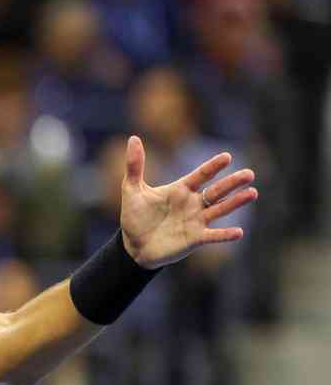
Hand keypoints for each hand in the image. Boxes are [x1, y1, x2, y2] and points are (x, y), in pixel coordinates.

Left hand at [119, 135, 257, 269]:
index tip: (227, 157)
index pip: (201, 175)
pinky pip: (213, 236)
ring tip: (252, 193)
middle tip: (249, 174)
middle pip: (216, 191)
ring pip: (220, 209)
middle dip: (232, 183)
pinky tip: (238, 232)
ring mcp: (196, 221)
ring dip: (236, 202)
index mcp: (181, 189)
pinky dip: (224, 234)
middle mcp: (193, 203)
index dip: (213, 167)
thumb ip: (135, 166)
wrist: (133, 245)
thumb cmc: (134, 217)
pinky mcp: (195, 239)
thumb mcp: (132, 190)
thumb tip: (133, 138)